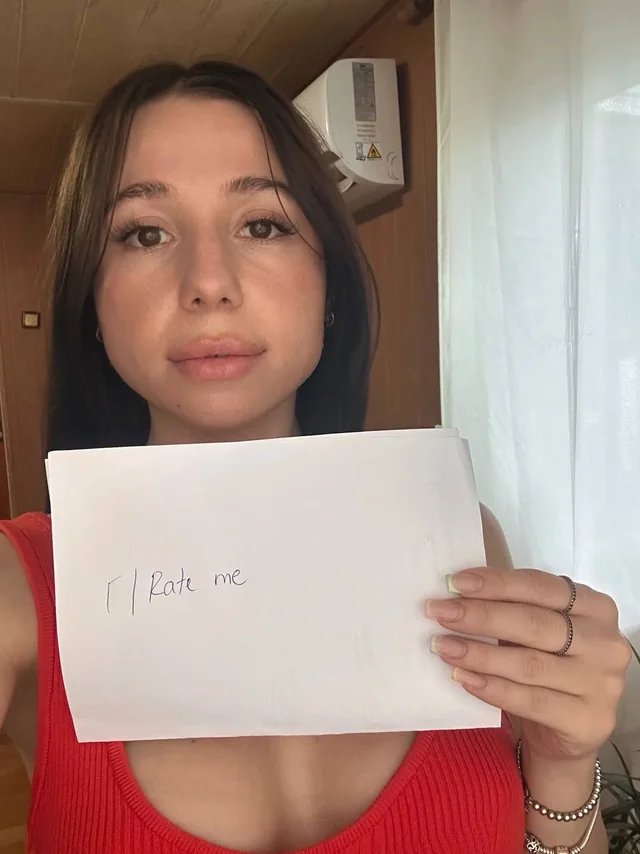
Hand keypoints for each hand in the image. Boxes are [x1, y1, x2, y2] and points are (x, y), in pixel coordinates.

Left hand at [426, 567, 631, 762]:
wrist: (566, 733)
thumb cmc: (546, 666)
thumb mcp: (538, 630)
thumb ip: (511, 608)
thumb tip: (456, 590)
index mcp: (595, 607)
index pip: (540, 587)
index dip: (496, 583)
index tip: (454, 582)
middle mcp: (606, 643)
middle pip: (533, 623)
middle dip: (480, 616)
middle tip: (439, 612)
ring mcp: (602, 684)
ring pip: (528, 664)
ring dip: (478, 653)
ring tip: (442, 646)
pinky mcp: (589, 721)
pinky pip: (530, 701)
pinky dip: (492, 688)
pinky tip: (463, 677)